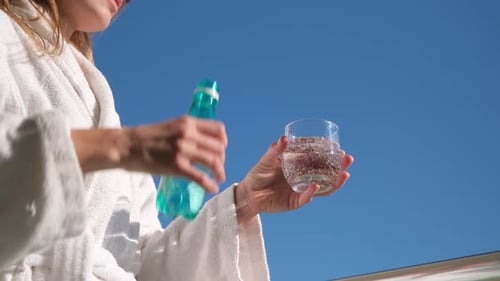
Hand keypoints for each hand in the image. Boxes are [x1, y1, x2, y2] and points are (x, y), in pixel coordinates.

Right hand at [72, 115, 226, 192]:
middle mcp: (188, 134)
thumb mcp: (170, 126)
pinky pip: (201, 177)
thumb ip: (187, 131)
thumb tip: (200, 143)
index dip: (223, 142)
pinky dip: (209, 184)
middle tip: (217, 167)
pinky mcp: (177, 166)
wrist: (126, 145)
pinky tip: (212, 188)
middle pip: (219, 147)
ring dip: (219, 171)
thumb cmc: (146, 137)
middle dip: (221, 159)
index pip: (218, 129)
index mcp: (187, 122)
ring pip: (213, 161)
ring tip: (218, 178)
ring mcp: (183, 150)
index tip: (221, 150)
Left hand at [236, 136, 353, 222]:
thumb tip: (285, 138)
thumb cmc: (258, 174)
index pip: (320, 162)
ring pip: (323, 188)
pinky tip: (317, 185)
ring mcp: (301, 191)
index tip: (340, 149)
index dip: (331, 157)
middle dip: (339, 168)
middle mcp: (304, 179)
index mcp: (300, 167)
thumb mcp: (267, 160)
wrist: (248, 193)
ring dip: (334, 182)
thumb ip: (275, 150)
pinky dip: (311, 192)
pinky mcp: (294, 202)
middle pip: (326, 174)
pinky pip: (305, 198)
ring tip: (344, 174)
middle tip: (348, 159)